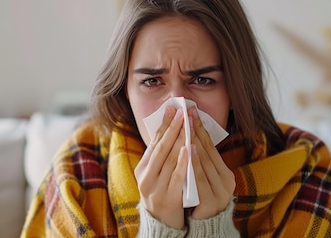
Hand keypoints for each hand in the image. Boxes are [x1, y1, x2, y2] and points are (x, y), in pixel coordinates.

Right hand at [134, 106, 189, 228]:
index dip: (163, 125)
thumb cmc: (163, 191)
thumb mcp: (157, 173)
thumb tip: (169, 126)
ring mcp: (155, 189)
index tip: (172, 109)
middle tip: (181, 112)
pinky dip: (183, 161)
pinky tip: (188, 148)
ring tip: (186, 125)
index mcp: (142, 169)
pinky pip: (176, 176)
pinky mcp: (167, 198)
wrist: (162, 221)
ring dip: (178, 140)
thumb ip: (162, 155)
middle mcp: (145, 178)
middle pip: (160, 148)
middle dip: (172, 128)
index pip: (153, 142)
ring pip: (168, 160)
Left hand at [188, 108, 235, 219]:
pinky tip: (189, 150)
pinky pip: (200, 179)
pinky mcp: (211, 202)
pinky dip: (194, 163)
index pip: (211, 146)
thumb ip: (199, 160)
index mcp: (225, 173)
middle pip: (208, 152)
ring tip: (187, 126)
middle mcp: (226, 181)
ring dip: (195, 142)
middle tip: (187, 113)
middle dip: (195, 131)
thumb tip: (189, 132)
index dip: (201, 128)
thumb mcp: (202, 177)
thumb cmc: (198, 198)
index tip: (192, 111)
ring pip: (204, 163)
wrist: (203, 226)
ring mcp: (220, 192)